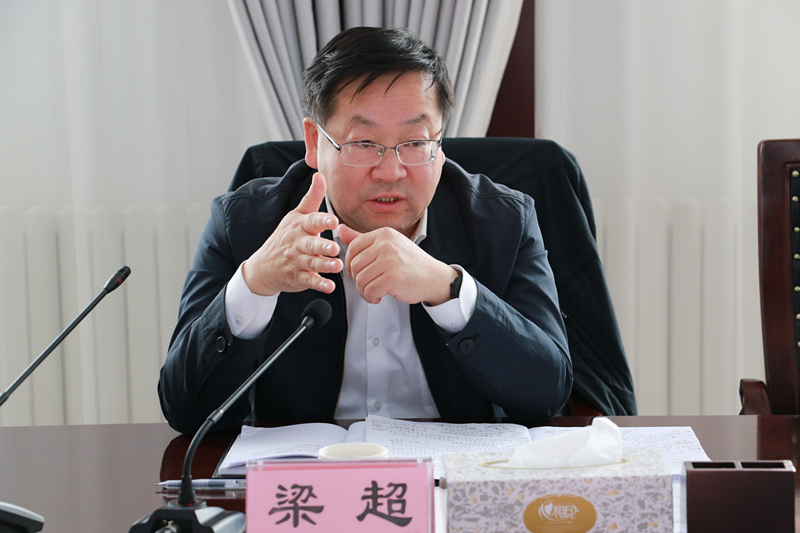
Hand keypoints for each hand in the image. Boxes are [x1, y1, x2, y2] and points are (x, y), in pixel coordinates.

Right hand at [242, 173, 342, 295]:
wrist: (263, 266)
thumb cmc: (285, 237)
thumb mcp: (296, 216)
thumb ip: (312, 197)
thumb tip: (319, 174)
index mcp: (300, 227)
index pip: (311, 222)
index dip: (322, 221)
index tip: (333, 220)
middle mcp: (298, 244)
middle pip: (311, 244)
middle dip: (322, 246)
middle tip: (334, 247)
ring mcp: (297, 261)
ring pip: (312, 263)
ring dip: (325, 265)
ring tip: (337, 266)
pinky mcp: (298, 277)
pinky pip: (309, 281)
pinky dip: (319, 284)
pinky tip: (329, 286)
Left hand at [338, 224, 456, 304]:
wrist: (434, 278)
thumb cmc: (409, 263)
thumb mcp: (387, 246)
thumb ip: (361, 238)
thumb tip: (339, 228)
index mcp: (384, 233)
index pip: (353, 247)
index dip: (351, 264)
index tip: (360, 272)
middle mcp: (386, 244)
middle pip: (354, 265)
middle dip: (358, 279)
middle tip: (370, 284)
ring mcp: (390, 260)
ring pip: (360, 279)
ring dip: (364, 291)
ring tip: (375, 292)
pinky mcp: (393, 277)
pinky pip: (369, 290)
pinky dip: (371, 297)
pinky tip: (380, 297)